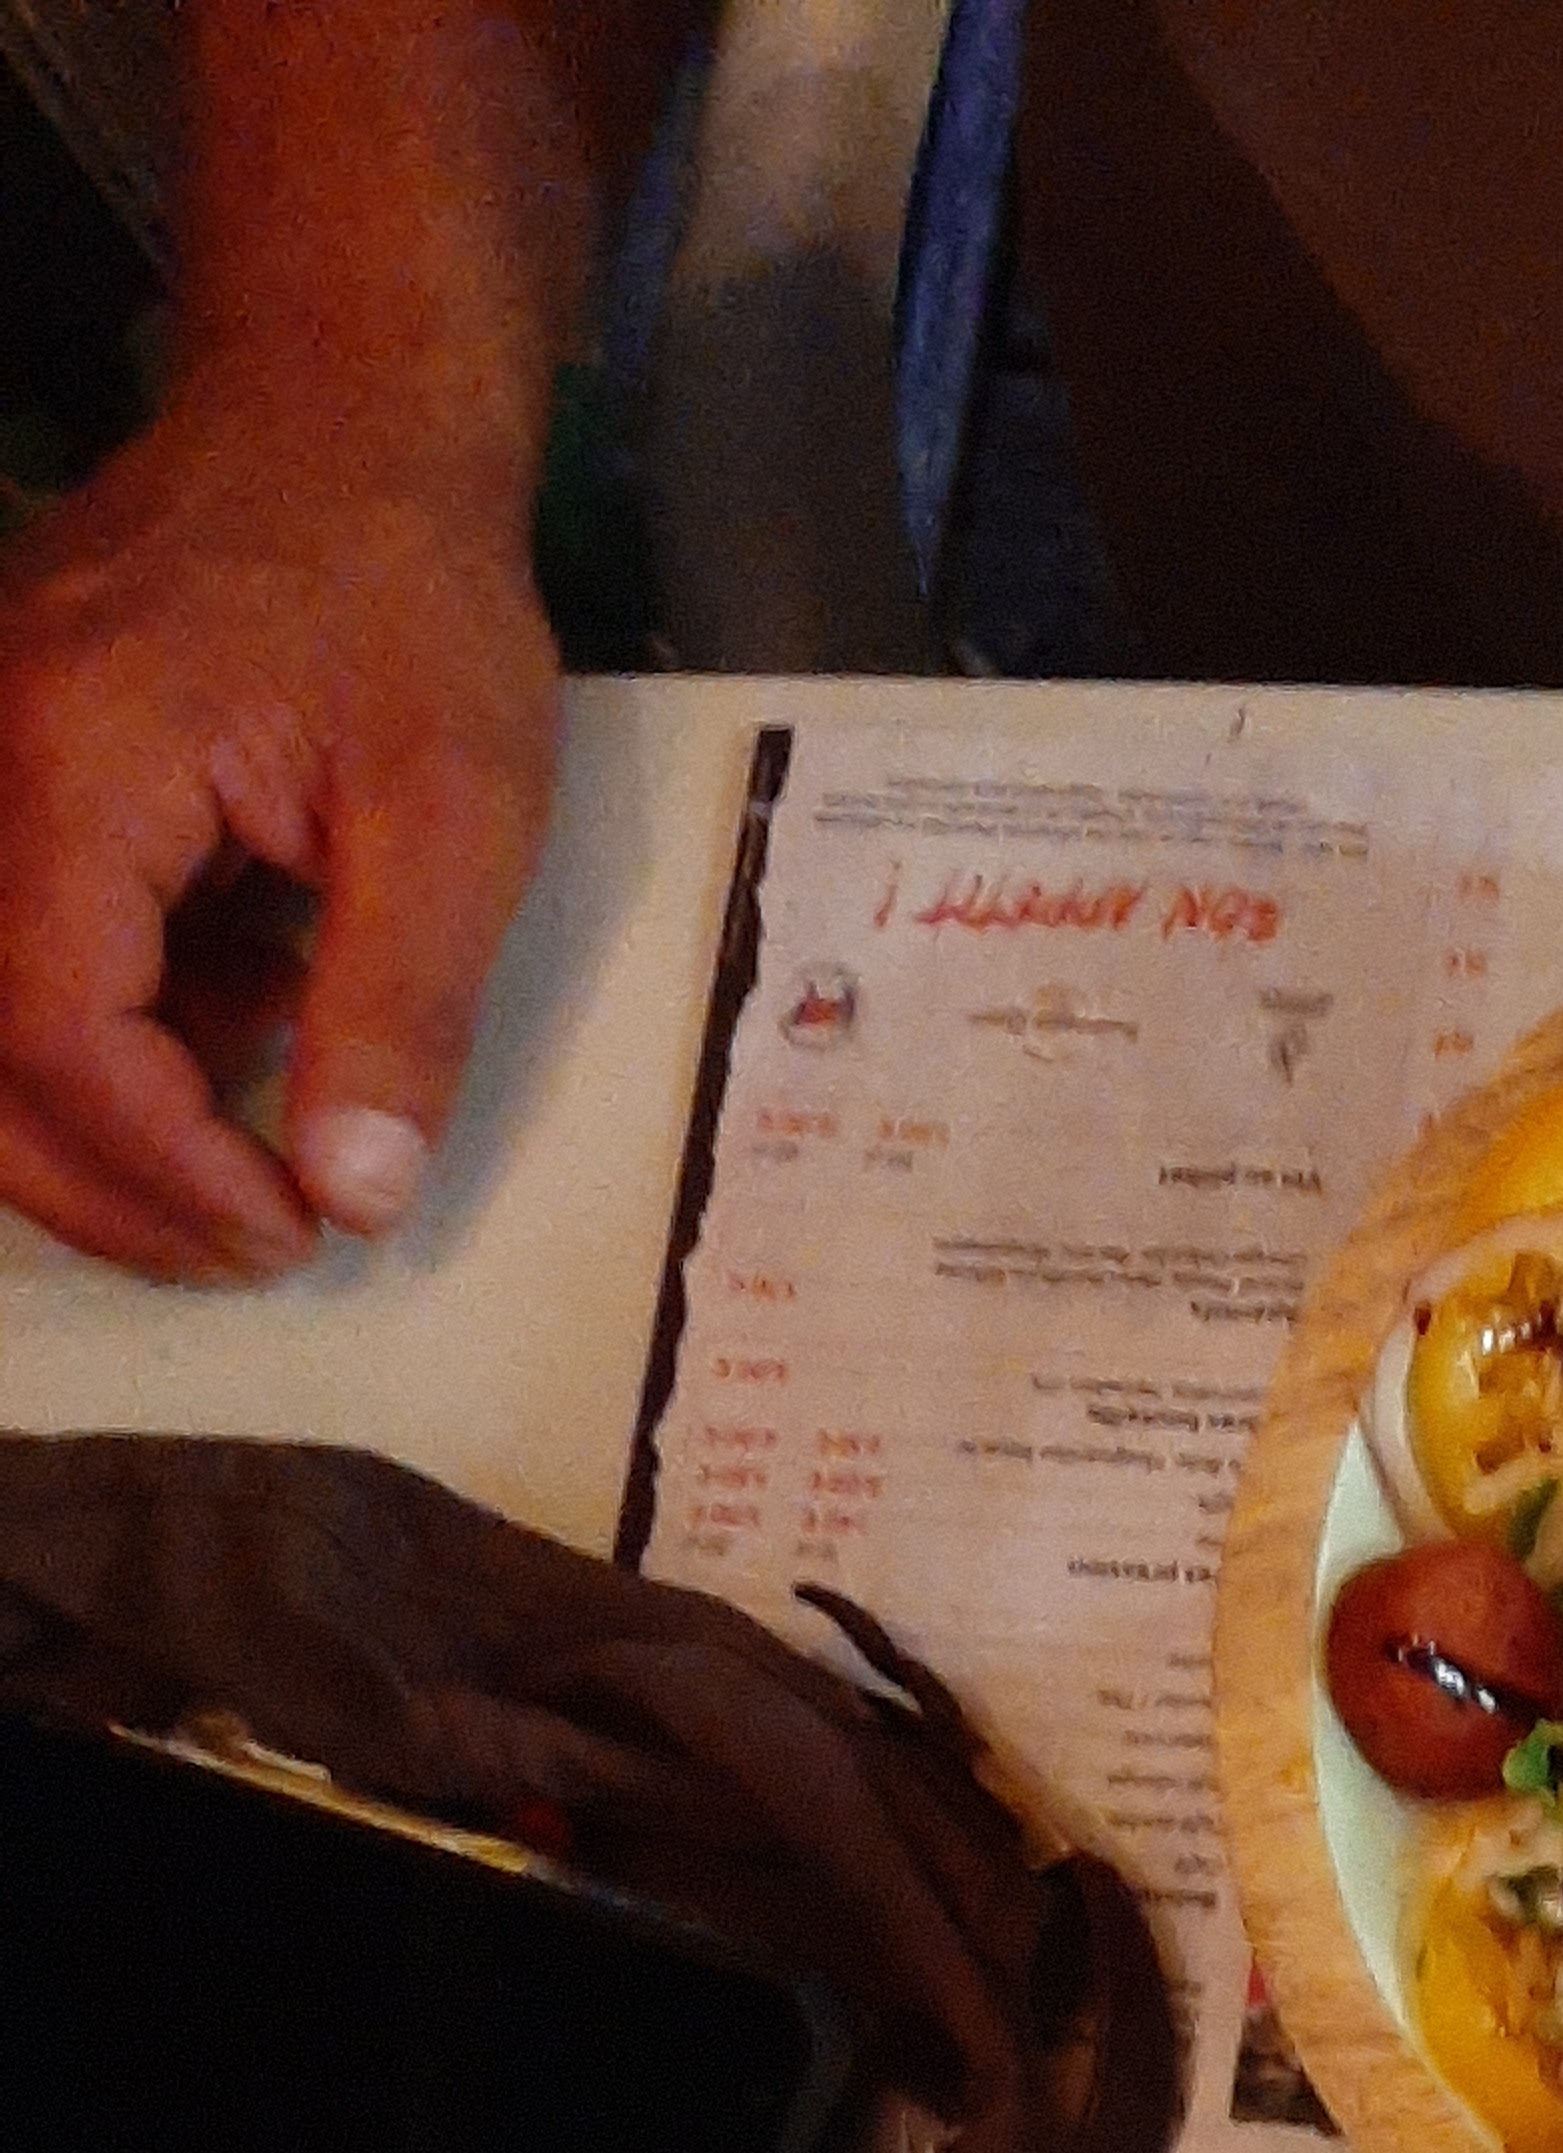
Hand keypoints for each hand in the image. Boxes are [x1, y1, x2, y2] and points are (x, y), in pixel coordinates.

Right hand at [0, 379, 559, 1282]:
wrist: (343, 428)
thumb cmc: (405, 594)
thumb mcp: (454, 814)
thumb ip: (400, 1012)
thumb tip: (357, 1197)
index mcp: (73, 763)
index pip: (54, 1031)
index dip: (160, 1170)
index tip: (285, 1236)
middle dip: (106, 1185)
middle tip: (250, 1251)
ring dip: (103, 1118)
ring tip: (255, 1141)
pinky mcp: (7, 780)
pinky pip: (18, 949)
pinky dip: (113, 1030)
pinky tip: (240, 1015)